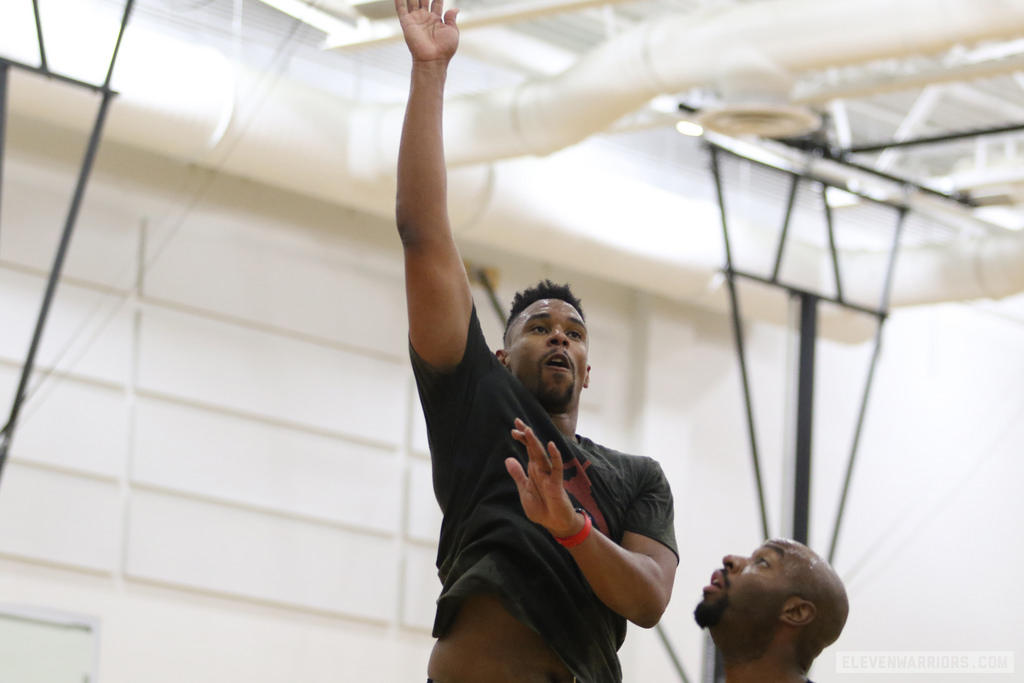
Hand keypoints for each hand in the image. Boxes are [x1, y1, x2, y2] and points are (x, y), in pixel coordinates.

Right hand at [395, 0, 459, 63]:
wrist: (433, 59)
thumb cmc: (445, 48)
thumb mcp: (453, 31)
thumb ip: (451, 18)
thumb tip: (456, 8)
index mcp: (437, 20)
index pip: (436, 2)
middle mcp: (425, 18)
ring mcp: (415, 20)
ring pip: (412, 0)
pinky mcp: (407, 23)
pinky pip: (401, 9)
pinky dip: (399, 0)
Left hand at [506, 418, 583, 537]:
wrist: (554, 523)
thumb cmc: (541, 507)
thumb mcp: (525, 490)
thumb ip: (518, 475)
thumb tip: (508, 459)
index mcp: (533, 470)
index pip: (528, 450)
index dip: (522, 439)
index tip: (514, 428)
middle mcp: (541, 469)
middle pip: (533, 448)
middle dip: (526, 435)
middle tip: (517, 421)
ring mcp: (549, 475)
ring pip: (541, 455)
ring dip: (534, 442)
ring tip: (528, 430)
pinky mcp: (556, 483)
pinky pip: (556, 467)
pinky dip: (555, 456)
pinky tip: (551, 445)